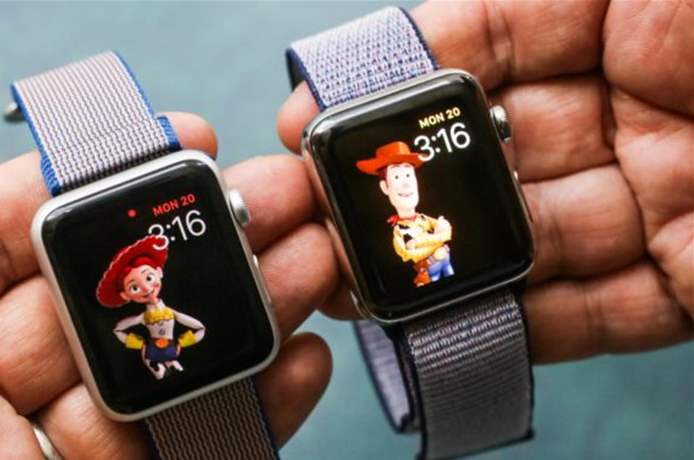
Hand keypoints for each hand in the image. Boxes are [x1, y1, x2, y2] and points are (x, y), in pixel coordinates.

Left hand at [0, 114, 335, 457]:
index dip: (76, 188)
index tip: (164, 142)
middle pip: (93, 299)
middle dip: (190, 239)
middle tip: (274, 194)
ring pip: (151, 373)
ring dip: (240, 313)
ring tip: (317, 258)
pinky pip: (180, 459)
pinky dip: (247, 411)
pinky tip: (297, 359)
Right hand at [277, 0, 692, 362]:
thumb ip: (526, 6)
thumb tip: (427, 39)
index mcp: (615, 30)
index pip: (483, 54)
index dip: (395, 84)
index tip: (314, 115)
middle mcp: (626, 119)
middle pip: (484, 161)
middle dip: (399, 189)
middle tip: (317, 211)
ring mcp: (657, 204)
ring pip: (521, 245)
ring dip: (437, 264)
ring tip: (354, 278)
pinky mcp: (690, 281)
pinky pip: (596, 316)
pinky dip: (520, 328)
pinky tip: (448, 325)